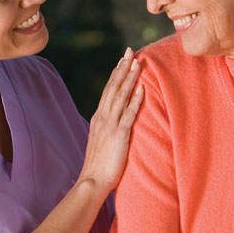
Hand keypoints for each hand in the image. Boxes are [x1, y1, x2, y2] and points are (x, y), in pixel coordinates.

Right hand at [77, 49, 142, 194]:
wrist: (92, 181)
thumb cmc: (98, 166)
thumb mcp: (102, 142)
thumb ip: (108, 129)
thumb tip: (115, 122)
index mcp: (99, 118)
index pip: (108, 90)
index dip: (116, 73)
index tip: (123, 59)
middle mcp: (103, 118)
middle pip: (114, 88)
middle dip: (123, 68)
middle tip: (130, 51)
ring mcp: (110, 126)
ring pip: (121, 97)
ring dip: (130, 79)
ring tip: (138, 63)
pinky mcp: (119, 136)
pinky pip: (128, 115)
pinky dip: (135, 101)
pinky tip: (142, 89)